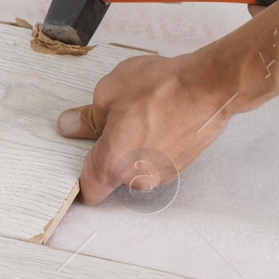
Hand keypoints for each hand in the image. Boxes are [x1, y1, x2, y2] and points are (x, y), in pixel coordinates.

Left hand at [56, 51, 236, 204]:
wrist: (208, 88)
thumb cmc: (161, 89)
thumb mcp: (109, 93)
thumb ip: (86, 117)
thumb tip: (70, 125)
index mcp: (112, 165)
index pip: (88, 191)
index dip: (81, 175)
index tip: (82, 156)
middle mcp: (138, 178)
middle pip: (114, 174)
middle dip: (111, 150)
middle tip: (115, 118)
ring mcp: (163, 173)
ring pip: (138, 165)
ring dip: (136, 145)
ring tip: (145, 113)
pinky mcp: (182, 163)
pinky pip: (159, 157)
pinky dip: (157, 142)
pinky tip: (163, 116)